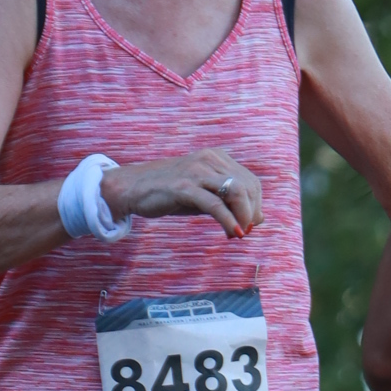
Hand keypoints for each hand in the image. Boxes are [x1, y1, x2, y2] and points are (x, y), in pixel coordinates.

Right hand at [106, 151, 263, 236]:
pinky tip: (232, 233)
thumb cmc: (171, 193)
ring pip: (236, 192)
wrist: (133, 188)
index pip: (251, 182)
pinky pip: (215, 204)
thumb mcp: (204, 194)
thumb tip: (257, 219)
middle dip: (251, 213)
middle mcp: (209, 160)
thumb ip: (228, 202)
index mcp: (217, 157)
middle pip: (247, 188)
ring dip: (243, 217)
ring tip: (238, 233)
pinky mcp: (184, 187)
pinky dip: (228, 221)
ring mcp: (196, 172)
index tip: (250, 224)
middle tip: (244, 232)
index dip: (256, 206)